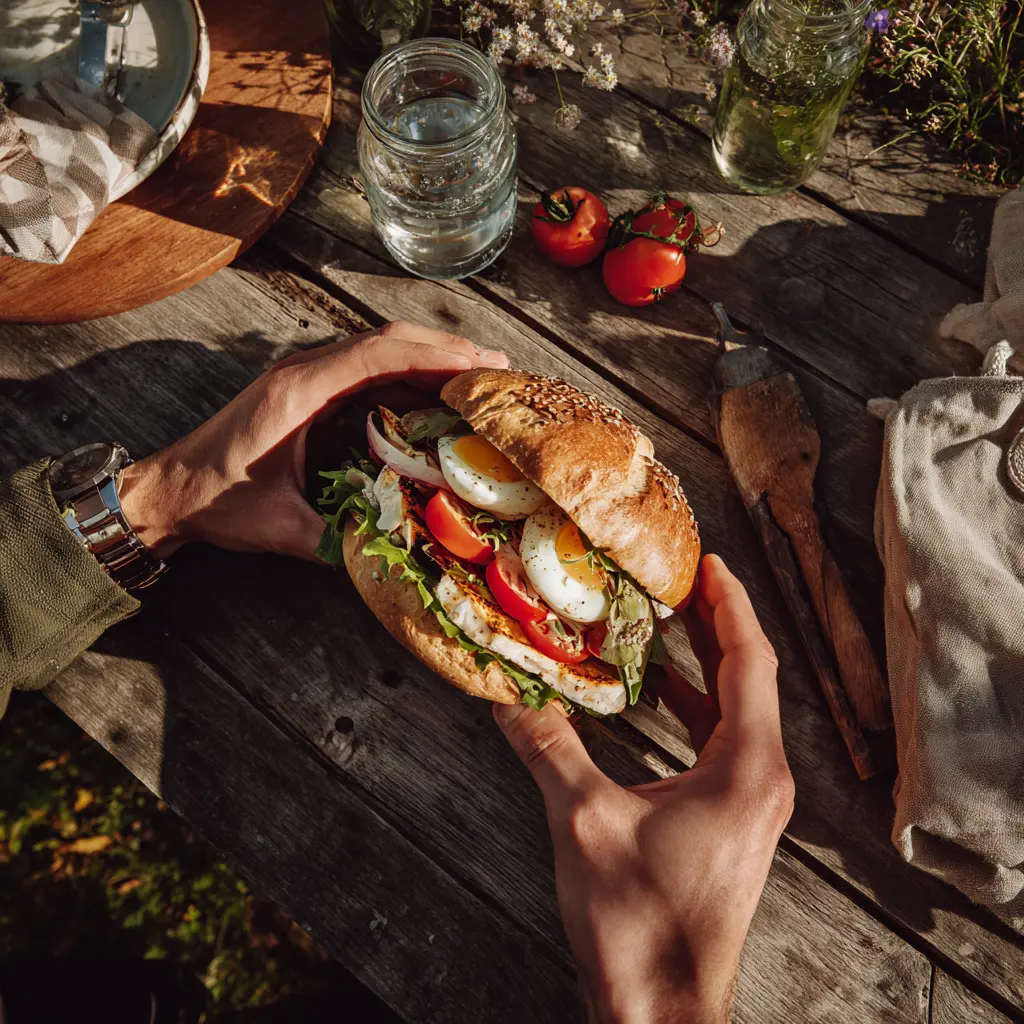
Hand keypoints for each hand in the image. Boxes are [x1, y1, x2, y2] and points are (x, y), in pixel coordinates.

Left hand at [117, 322, 508, 559]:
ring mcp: (306, 375)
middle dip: (447, 349)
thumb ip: (335, 539)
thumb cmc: (216, 502)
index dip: (435, 356)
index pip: (377, 355)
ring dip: (431, 357)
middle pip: (387, 339)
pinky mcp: (308, 389)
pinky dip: (409, 373)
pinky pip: (368, 368)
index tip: (481, 368)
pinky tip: (437, 395)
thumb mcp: (279, 527)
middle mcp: (304, 371)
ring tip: (481, 377)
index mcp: (298, 392)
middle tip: (499, 370)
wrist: (168, 488)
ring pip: (380, 348)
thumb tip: (399, 551)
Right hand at [494, 554, 793, 1023]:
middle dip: (715, 626)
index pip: (749, 662)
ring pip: (737, 712)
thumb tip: (506, 694)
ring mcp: (752, 805)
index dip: (729, 606)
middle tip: (681, 580)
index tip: (710, 563)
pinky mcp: (733, 824)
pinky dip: (694, 709)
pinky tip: (657, 698)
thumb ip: (546, 748)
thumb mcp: (583, 822)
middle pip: (749, 680)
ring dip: (704, 667)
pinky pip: (723, 745)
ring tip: (666, 626)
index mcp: (746, 769)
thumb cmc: (637, 924)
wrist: (663, 1011)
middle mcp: (763, 780)